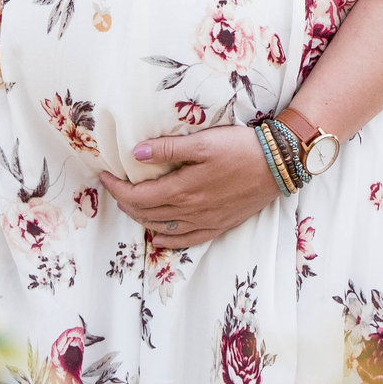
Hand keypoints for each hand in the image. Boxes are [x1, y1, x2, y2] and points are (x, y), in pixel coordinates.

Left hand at [98, 127, 281, 248]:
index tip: (104, 176)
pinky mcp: (218, 226)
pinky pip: (186, 241)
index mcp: (183, 190)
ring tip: (130, 206)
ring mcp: (205, 222)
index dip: (117, 188)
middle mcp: (190, 211)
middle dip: (124, 202)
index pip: (138, 195)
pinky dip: (167, 240)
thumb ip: (169, 150)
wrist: (278, 165)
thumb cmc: (240, 148)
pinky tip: (159, 236)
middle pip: (146, 213)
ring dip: (141, 219)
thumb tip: (136, 154)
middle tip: (113, 188)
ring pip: (162, 228)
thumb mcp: (203, 142)